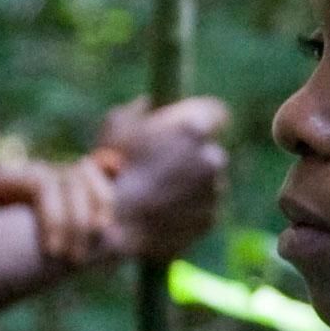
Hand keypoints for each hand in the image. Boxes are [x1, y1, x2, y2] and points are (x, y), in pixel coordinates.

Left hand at [0, 156, 121, 269]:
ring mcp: (54, 175)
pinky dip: (106, 193)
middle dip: (77, 221)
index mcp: (9, 176)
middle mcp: (36, 170)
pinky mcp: (68, 187)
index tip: (53, 253)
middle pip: (71, 181)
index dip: (54, 216)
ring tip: (98, 238)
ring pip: (88, 176)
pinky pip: (96, 178)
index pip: (44, 185)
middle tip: (72, 260)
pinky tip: (110, 218)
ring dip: (99, 205)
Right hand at [93, 95, 229, 262]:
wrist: (116, 227)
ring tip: (156, 192)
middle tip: (165, 162)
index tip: (188, 125)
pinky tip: (161, 211)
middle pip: (210, 149)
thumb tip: (149, 103)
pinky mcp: (211, 218)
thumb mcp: (116, 126)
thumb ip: (138, 109)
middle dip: (193, 154)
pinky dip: (187, 208)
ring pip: (208, 180)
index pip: (216, 112)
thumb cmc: (112, 170)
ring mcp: (215, 191)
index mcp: (194, 129)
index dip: (201, 116)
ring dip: (189, 182)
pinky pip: (202, 207)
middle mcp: (213, 157)